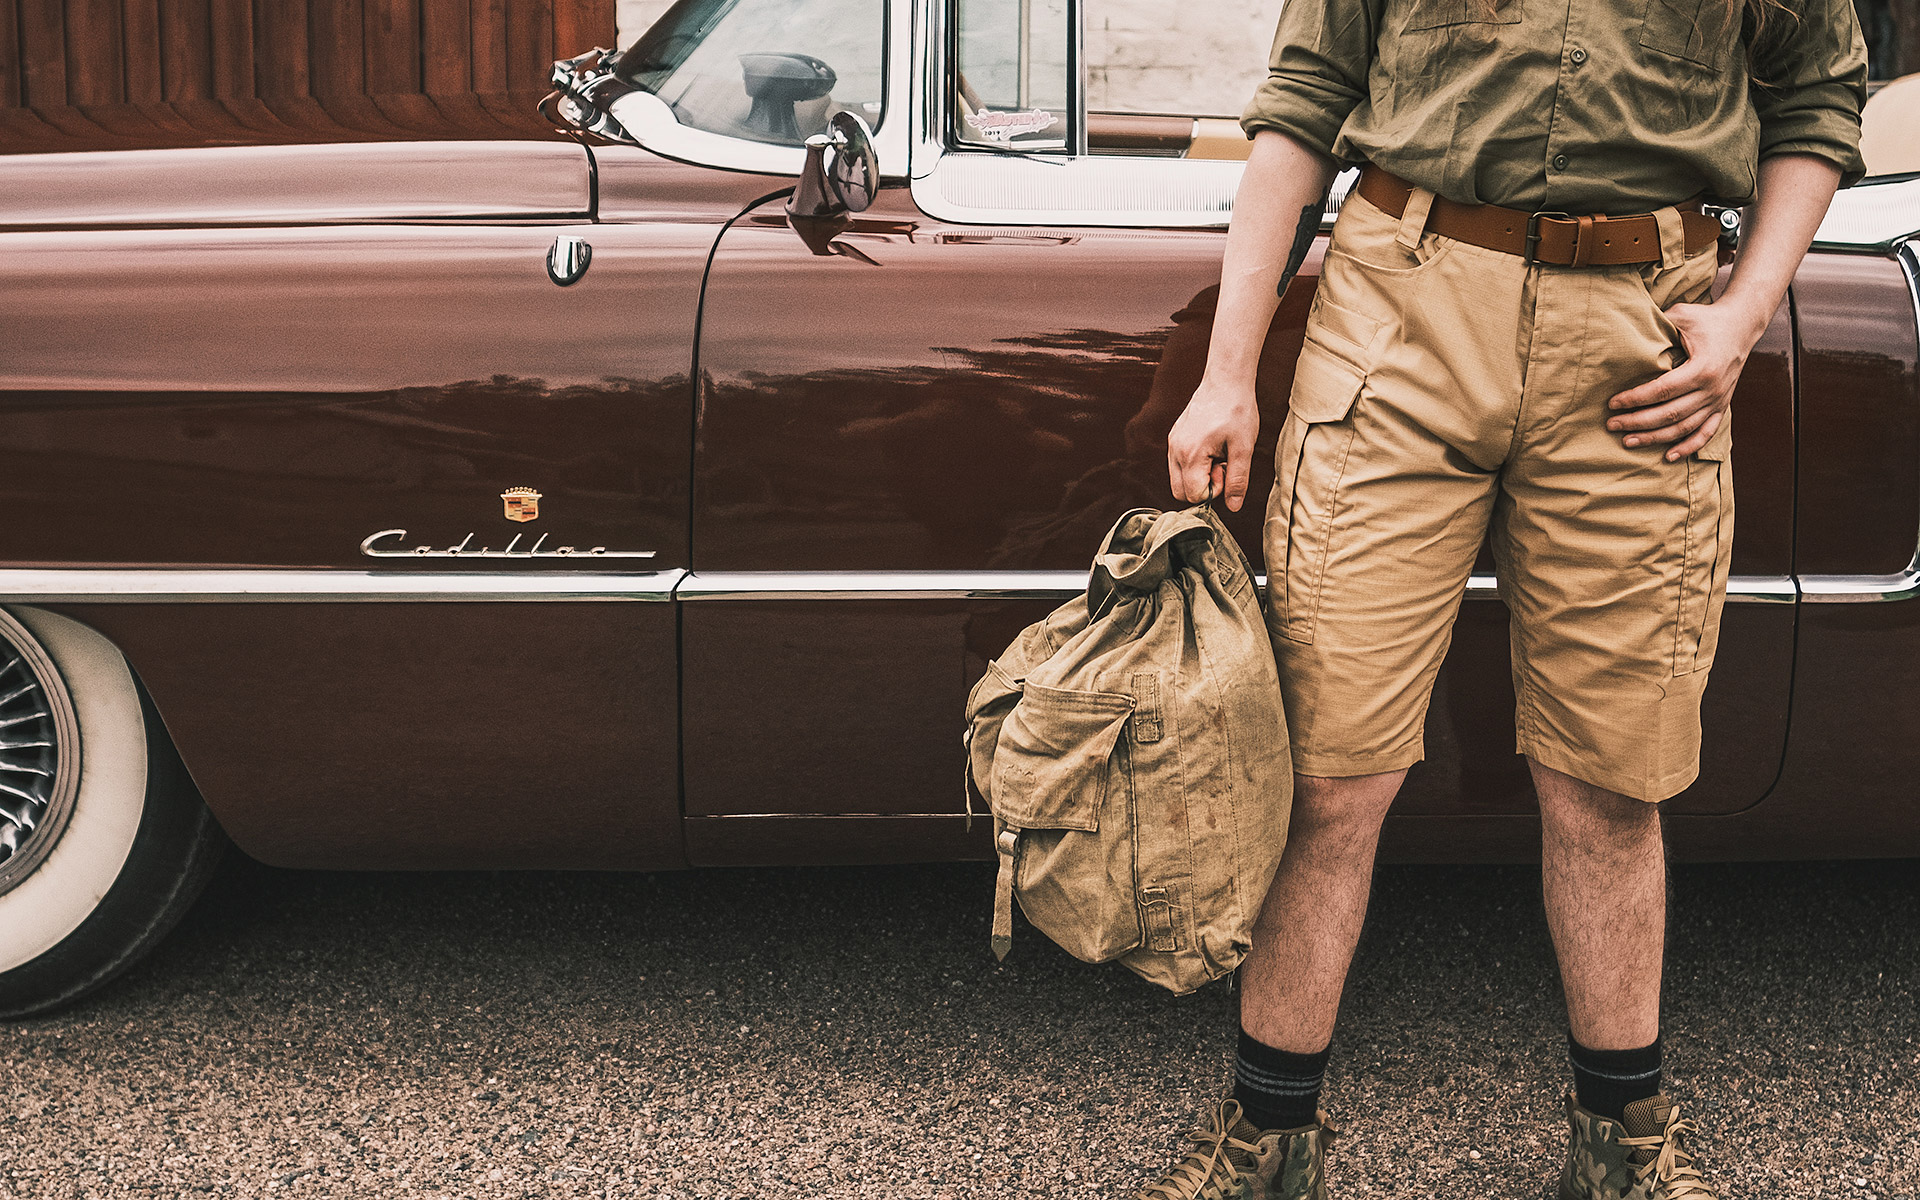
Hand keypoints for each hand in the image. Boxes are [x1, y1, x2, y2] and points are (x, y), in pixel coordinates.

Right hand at [1167, 378, 1258, 509]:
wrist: (1226, 380)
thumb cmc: (1237, 410)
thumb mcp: (1244, 448)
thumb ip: (1238, 481)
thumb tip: (1234, 507)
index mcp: (1190, 455)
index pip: (1194, 495)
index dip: (1215, 490)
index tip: (1227, 469)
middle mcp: (1175, 450)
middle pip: (1180, 492)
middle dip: (1203, 487)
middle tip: (1222, 465)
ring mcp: (1172, 443)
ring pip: (1178, 478)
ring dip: (1199, 476)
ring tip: (1218, 455)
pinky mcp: (1174, 437)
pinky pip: (1178, 463)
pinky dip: (1194, 464)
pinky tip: (1211, 447)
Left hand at [1606, 300, 1766, 460]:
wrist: (1742, 324)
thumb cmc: (1707, 318)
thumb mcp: (1682, 315)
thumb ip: (1658, 325)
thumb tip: (1625, 333)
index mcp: (1703, 368)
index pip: (1662, 390)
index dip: (1635, 399)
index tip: (1612, 403)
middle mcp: (1713, 388)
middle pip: (1669, 414)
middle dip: (1637, 422)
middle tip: (1612, 425)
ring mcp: (1719, 400)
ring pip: (1684, 427)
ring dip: (1655, 438)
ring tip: (1628, 441)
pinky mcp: (1722, 405)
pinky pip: (1706, 432)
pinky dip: (1689, 447)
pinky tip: (1668, 457)